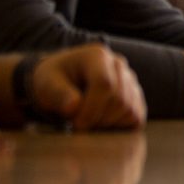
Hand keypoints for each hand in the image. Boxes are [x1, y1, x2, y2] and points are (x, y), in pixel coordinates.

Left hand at [27, 44, 147, 130]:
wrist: (63, 81)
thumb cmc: (53, 81)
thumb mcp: (47, 83)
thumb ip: (58, 94)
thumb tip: (74, 108)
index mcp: (97, 55)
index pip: (104, 84)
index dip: (91, 109)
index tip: (76, 125)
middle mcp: (118, 64)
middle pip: (119, 100)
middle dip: (98, 119)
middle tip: (79, 126)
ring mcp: (130, 80)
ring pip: (130, 110)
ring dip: (107, 124)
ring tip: (88, 121)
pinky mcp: (136, 96)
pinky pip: (136, 117)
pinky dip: (119, 127)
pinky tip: (101, 122)